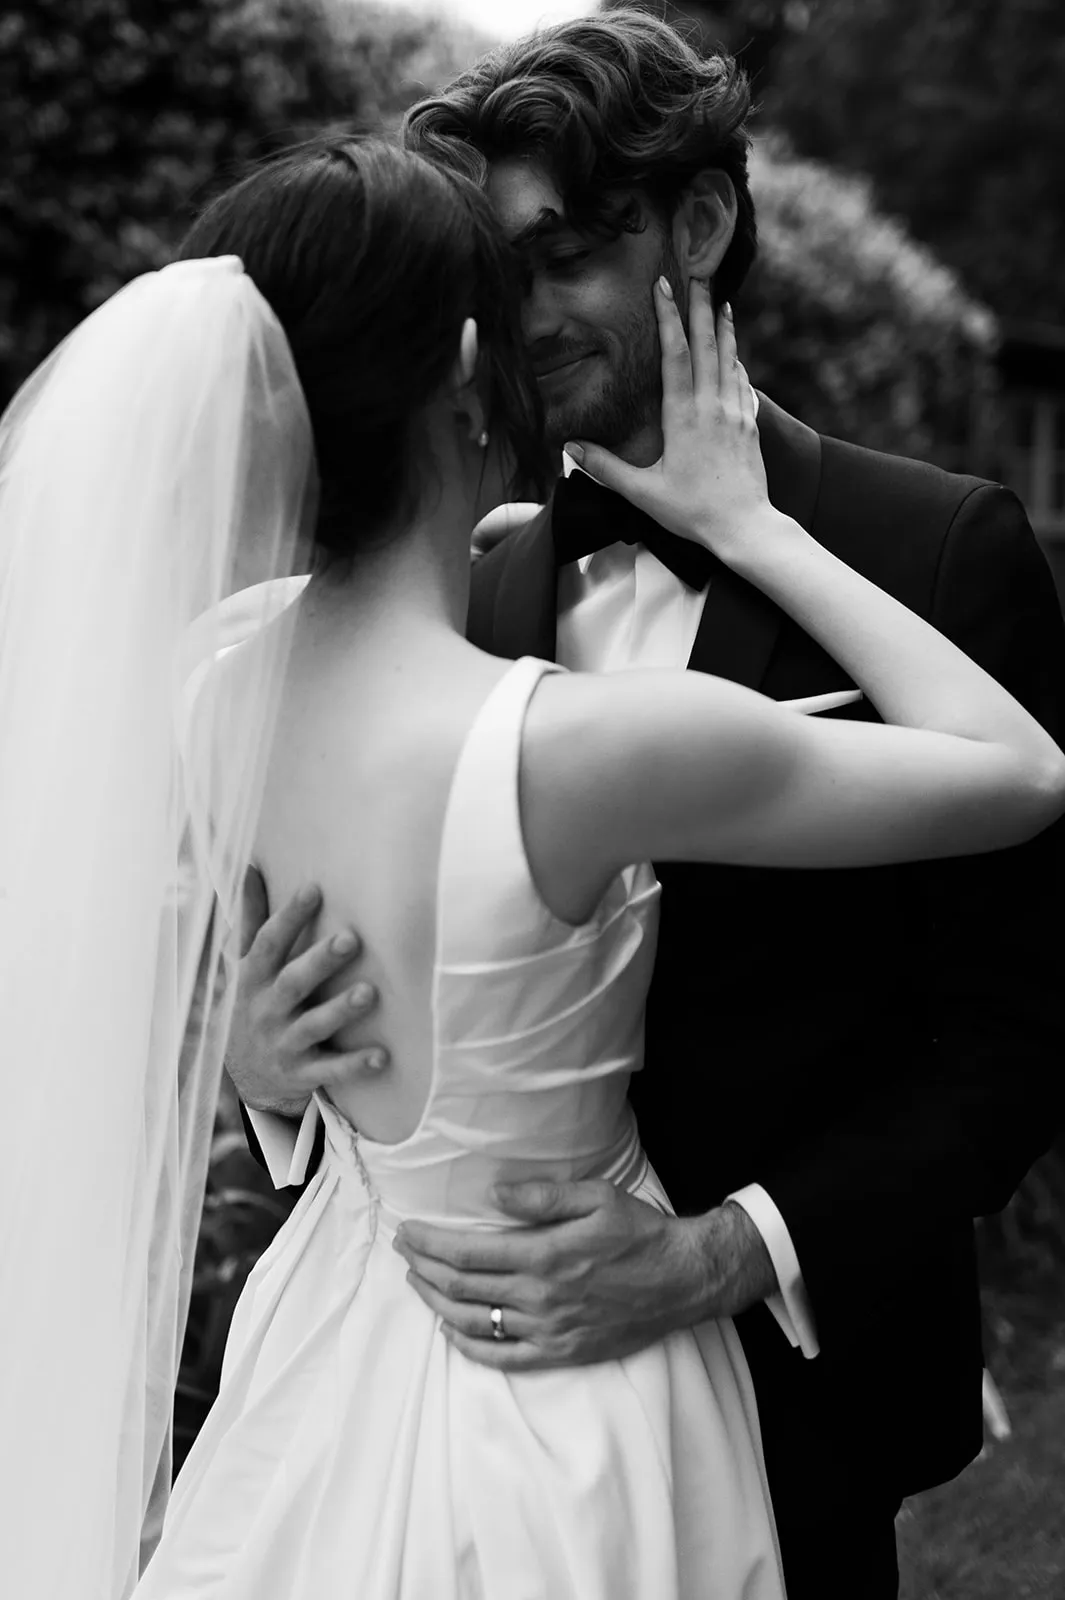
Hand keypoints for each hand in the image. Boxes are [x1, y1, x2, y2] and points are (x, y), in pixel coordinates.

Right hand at [226, 870, 387, 1116]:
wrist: (244, 1073)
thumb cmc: (254, 1001)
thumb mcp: (245, 962)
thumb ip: (251, 917)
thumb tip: (247, 866)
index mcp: (252, 978)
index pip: (269, 943)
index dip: (289, 916)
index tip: (314, 889)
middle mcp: (266, 1009)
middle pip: (293, 982)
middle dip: (320, 961)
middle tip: (352, 939)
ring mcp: (283, 1043)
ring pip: (313, 1026)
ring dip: (340, 1010)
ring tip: (369, 993)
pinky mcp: (301, 1073)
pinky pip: (329, 1070)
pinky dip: (354, 1064)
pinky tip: (382, 1056)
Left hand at [393, 1181, 776, 1370]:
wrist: (683, 1279)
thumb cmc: (639, 1233)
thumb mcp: (596, 1197)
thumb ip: (541, 1198)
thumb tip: (493, 1196)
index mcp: (545, 1255)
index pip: (467, 1253)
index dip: (429, 1243)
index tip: (408, 1231)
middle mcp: (542, 1297)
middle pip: (461, 1288)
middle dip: (423, 1268)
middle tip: (404, 1250)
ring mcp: (550, 1330)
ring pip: (475, 1323)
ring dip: (436, 1304)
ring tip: (417, 1284)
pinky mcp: (562, 1353)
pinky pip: (504, 1358)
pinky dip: (470, 1346)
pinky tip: (452, 1331)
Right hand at [564, 283, 770, 561]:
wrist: (744, 527)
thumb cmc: (692, 512)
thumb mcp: (642, 492)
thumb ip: (606, 467)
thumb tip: (569, 447)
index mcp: (684, 417)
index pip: (675, 355)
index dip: (668, 318)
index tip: (662, 288)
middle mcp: (712, 406)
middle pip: (707, 346)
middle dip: (701, 308)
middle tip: (698, 276)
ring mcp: (736, 414)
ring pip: (730, 360)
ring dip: (725, 329)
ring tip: (723, 302)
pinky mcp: (750, 426)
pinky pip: (743, 385)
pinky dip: (737, 364)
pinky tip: (736, 356)